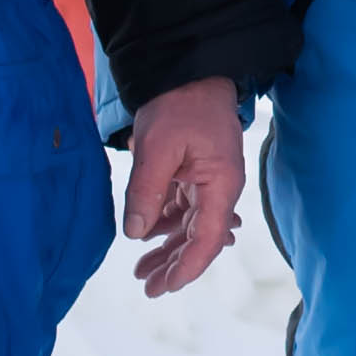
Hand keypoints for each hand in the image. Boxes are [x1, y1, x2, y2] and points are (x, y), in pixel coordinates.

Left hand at [121, 75, 245, 297]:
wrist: (188, 68)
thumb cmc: (178, 103)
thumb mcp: (157, 148)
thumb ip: (146, 192)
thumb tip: (134, 233)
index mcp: (221, 184)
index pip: (210, 238)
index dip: (188, 266)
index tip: (166, 287)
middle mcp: (220, 188)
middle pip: (200, 238)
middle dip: (175, 265)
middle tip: (148, 288)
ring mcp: (209, 181)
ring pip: (190, 226)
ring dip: (168, 248)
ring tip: (141, 270)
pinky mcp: (195, 173)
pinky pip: (182, 208)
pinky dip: (165, 224)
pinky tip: (146, 235)